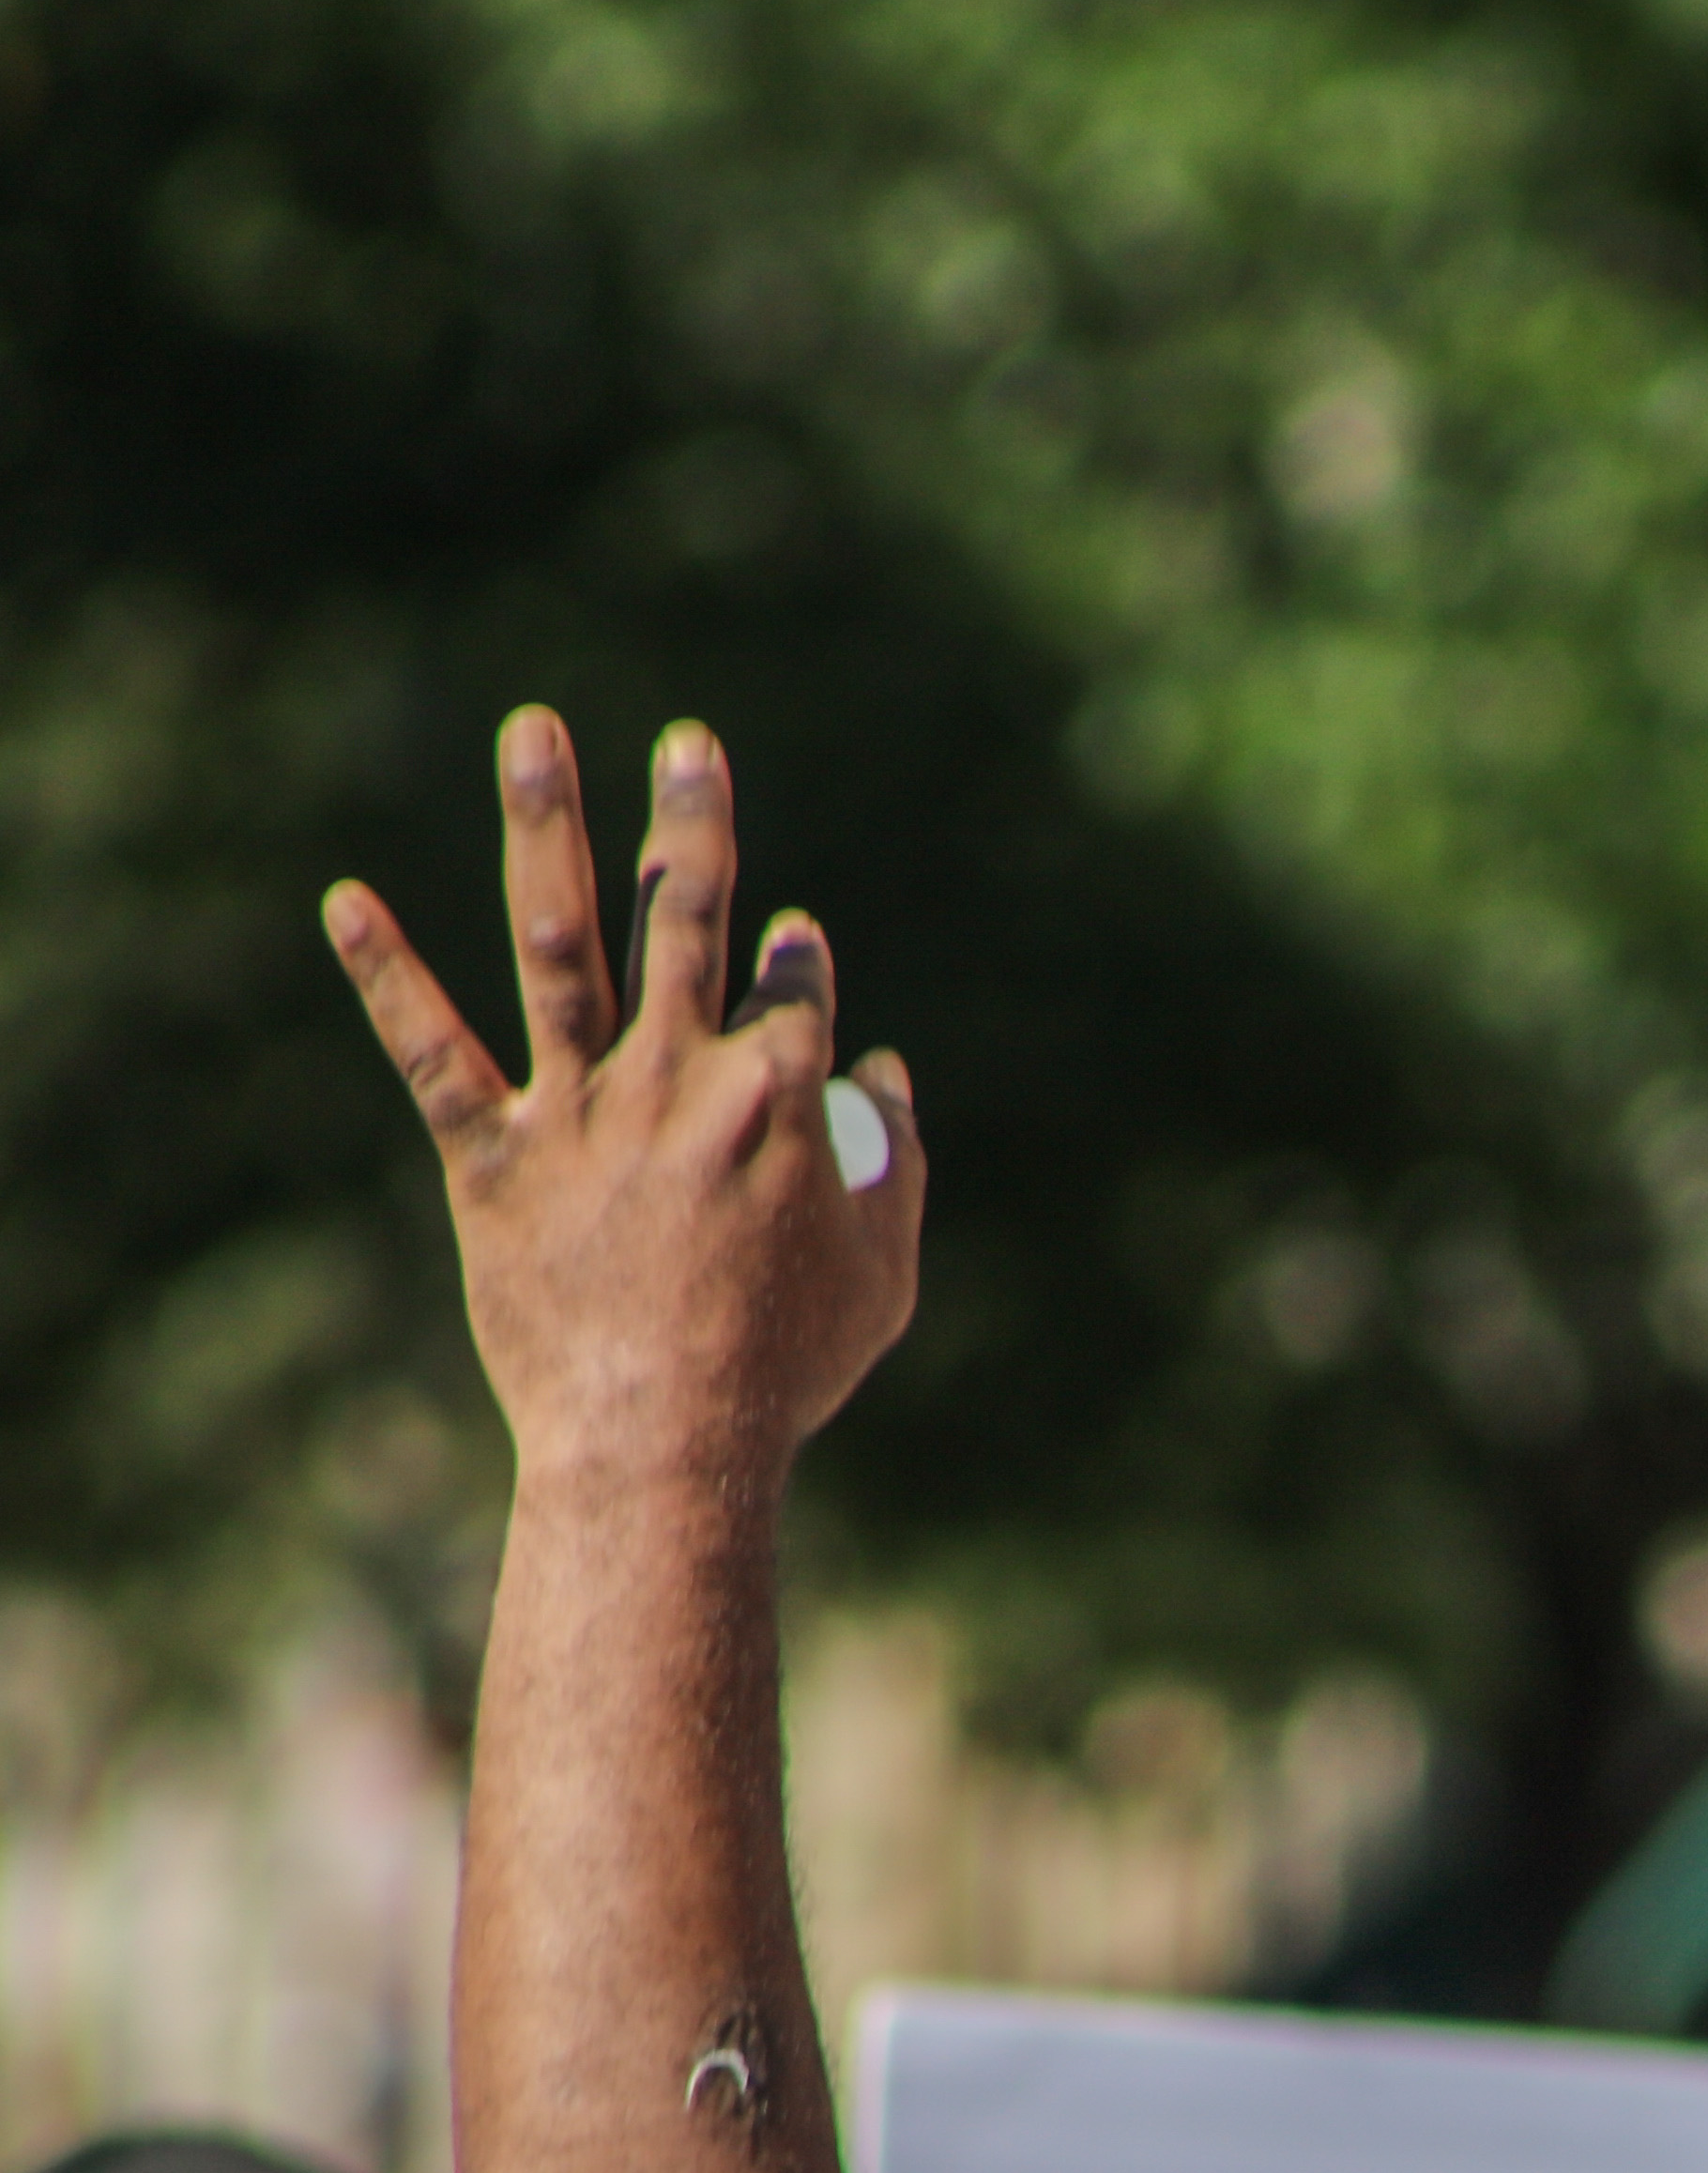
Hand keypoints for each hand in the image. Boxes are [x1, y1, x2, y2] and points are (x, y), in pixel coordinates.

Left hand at [323, 712, 920, 1486]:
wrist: (664, 1443)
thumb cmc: (786, 1370)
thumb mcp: (883, 1276)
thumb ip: (898, 1167)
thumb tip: (886, 1075)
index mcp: (779, 1098)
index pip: (795, 992)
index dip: (801, 966)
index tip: (797, 950)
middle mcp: (675, 1076)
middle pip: (690, 918)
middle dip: (696, 821)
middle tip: (689, 742)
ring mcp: (580, 1111)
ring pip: (560, 939)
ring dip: (548, 825)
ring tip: (535, 729)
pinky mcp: (495, 1160)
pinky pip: (432, 1055)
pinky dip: (386, 979)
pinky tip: (344, 903)